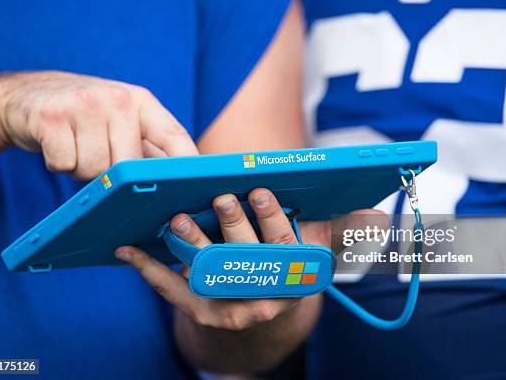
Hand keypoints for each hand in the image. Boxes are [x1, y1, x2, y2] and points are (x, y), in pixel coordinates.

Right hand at [0, 71, 196, 178]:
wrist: (24, 95)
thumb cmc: (83, 117)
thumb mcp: (121, 120)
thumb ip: (148, 146)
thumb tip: (178, 182)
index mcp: (141, 102)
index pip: (174, 135)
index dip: (188, 163)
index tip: (200, 186)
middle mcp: (117, 98)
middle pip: (129, 165)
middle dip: (114, 174)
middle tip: (98, 154)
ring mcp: (84, 104)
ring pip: (95, 170)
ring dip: (83, 170)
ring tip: (77, 146)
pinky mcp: (51, 116)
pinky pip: (64, 165)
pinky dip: (59, 164)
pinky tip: (57, 144)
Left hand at [115, 188, 387, 330]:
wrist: (263, 306)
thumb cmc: (287, 262)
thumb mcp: (315, 247)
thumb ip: (340, 229)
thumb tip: (377, 219)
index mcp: (294, 277)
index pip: (286, 247)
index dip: (274, 219)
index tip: (261, 190)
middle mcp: (264, 297)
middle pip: (248, 260)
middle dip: (235, 228)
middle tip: (221, 198)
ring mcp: (231, 309)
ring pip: (210, 275)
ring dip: (192, 246)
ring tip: (178, 220)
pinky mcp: (201, 314)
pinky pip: (174, 292)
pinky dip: (149, 270)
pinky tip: (129, 249)